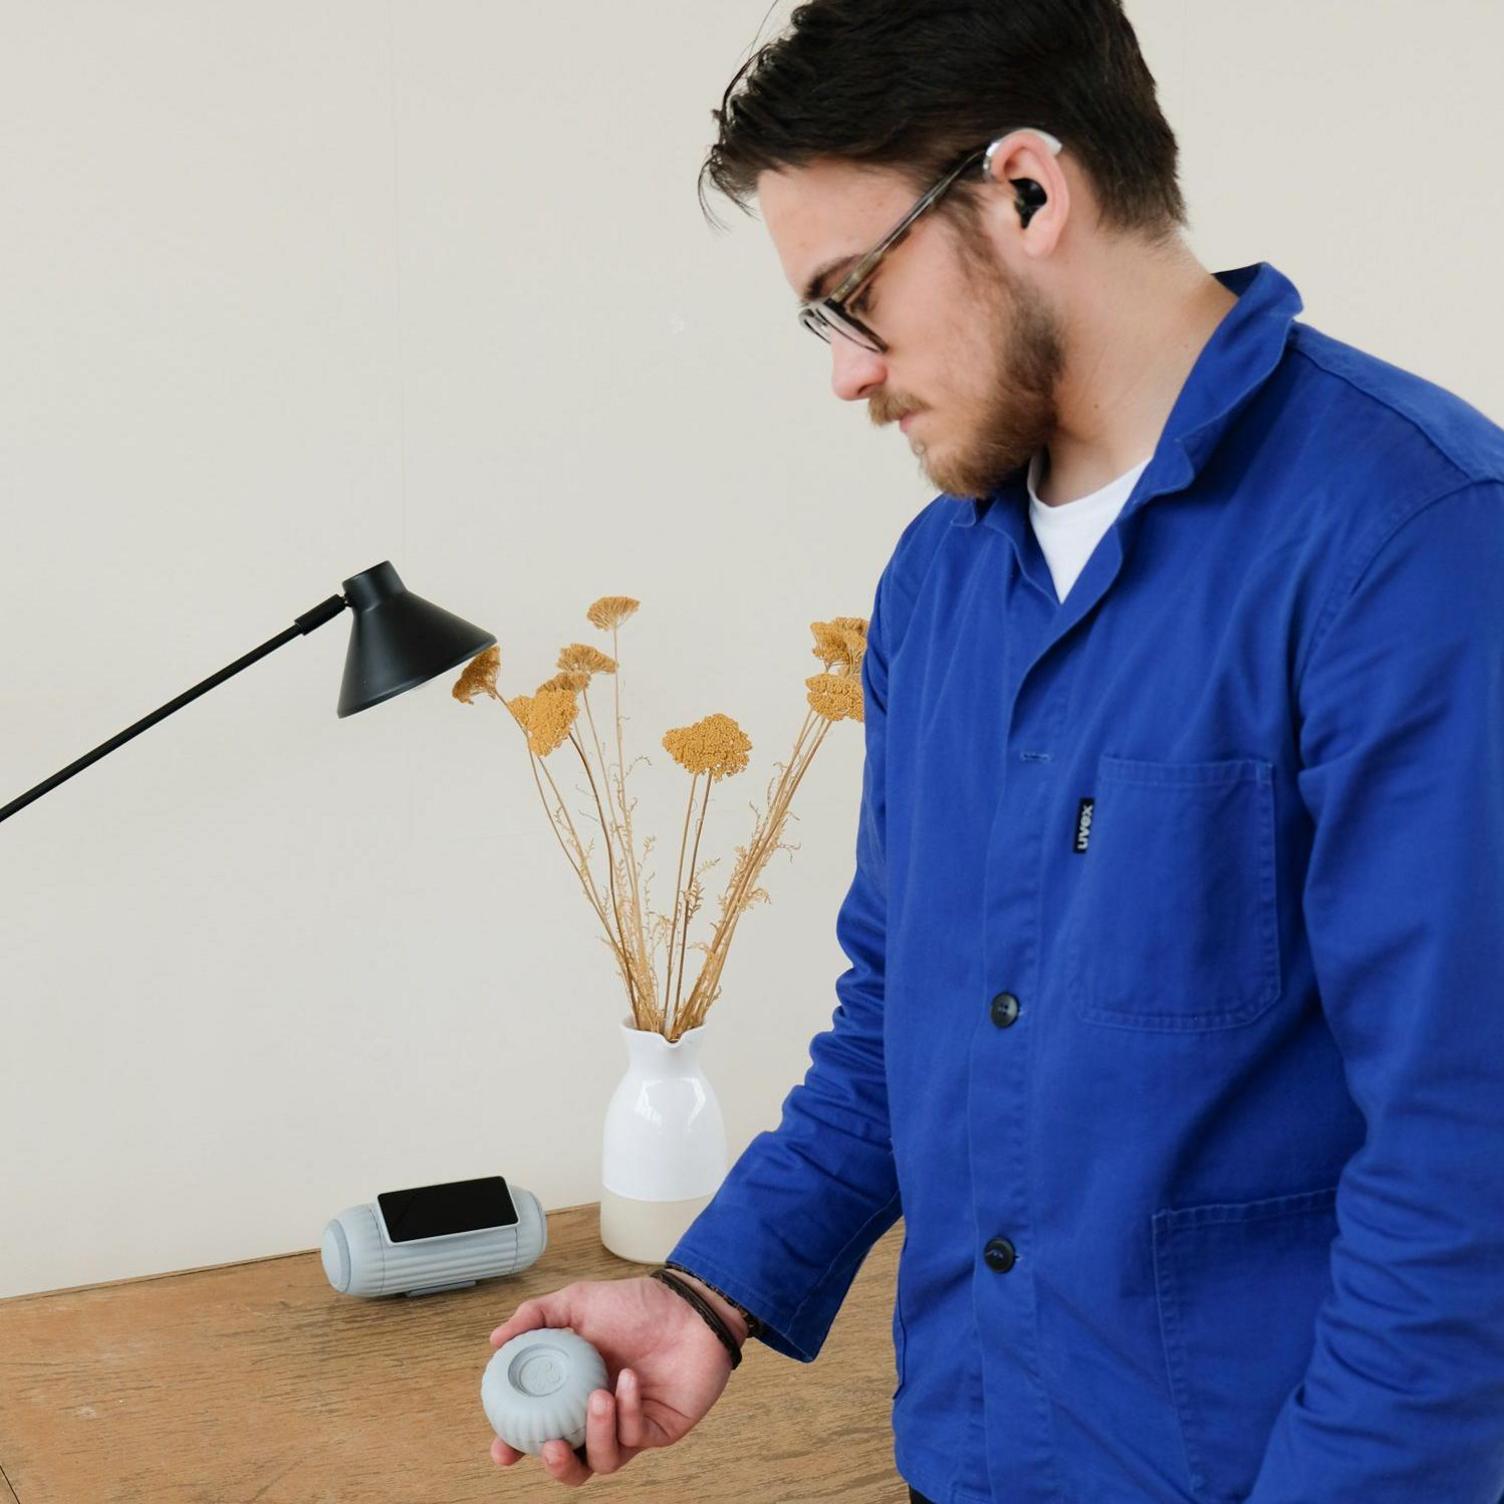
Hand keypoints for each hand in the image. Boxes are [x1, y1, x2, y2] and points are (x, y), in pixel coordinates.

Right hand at [485, 1274, 738, 1486]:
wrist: (690, 1307)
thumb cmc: (639, 1304)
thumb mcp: (581, 1301)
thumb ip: (537, 1316)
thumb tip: (496, 1340)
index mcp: (576, 1389)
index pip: (541, 1428)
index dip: (518, 1445)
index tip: (502, 1450)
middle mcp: (600, 1413)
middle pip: (572, 1461)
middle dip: (558, 1465)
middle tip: (551, 1446)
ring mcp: (630, 1425)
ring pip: (603, 1459)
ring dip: (596, 1433)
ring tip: (598, 1397)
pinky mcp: (659, 1430)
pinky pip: (636, 1437)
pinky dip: (628, 1412)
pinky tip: (630, 1381)